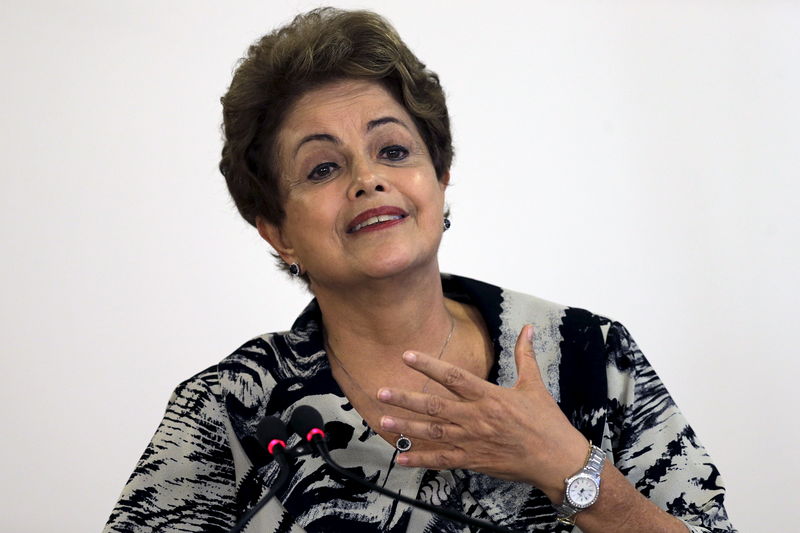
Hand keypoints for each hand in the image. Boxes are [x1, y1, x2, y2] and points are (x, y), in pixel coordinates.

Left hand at [376, 325, 587, 498]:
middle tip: (381, 392)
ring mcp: (473, 441)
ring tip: (383, 420)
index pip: (453, 376)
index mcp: (489, 396)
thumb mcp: (535, 384)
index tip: (407, 356)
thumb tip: (527, 328)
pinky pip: (442, 460)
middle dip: (406, 398)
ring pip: (433, 433)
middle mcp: (477, 417)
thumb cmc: (547, 422)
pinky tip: (401, 457)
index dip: (429, 365)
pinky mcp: (474, 460)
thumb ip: (525, 355)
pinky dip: (421, 459)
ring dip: (406, 427)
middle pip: (435, 406)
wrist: (557, 459)